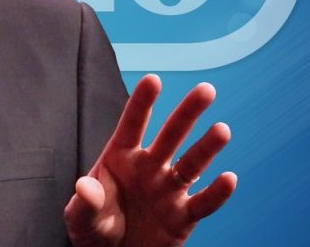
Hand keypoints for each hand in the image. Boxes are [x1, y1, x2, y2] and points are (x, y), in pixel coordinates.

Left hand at [64, 75, 236, 246]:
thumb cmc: (95, 229)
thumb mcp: (80, 217)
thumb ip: (85, 201)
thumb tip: (86, 187)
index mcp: (121, 158)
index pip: (132, 125)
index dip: (142, 103)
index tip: (153, 79)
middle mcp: (149, 168)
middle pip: (171, 136)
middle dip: (187, 113)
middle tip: (206, 90)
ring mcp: (168, 190)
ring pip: (192, 164)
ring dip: (207, 147)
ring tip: (222, 129)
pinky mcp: (183, 217)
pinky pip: (203, 203)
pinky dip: (217, 193)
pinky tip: (228, 178)